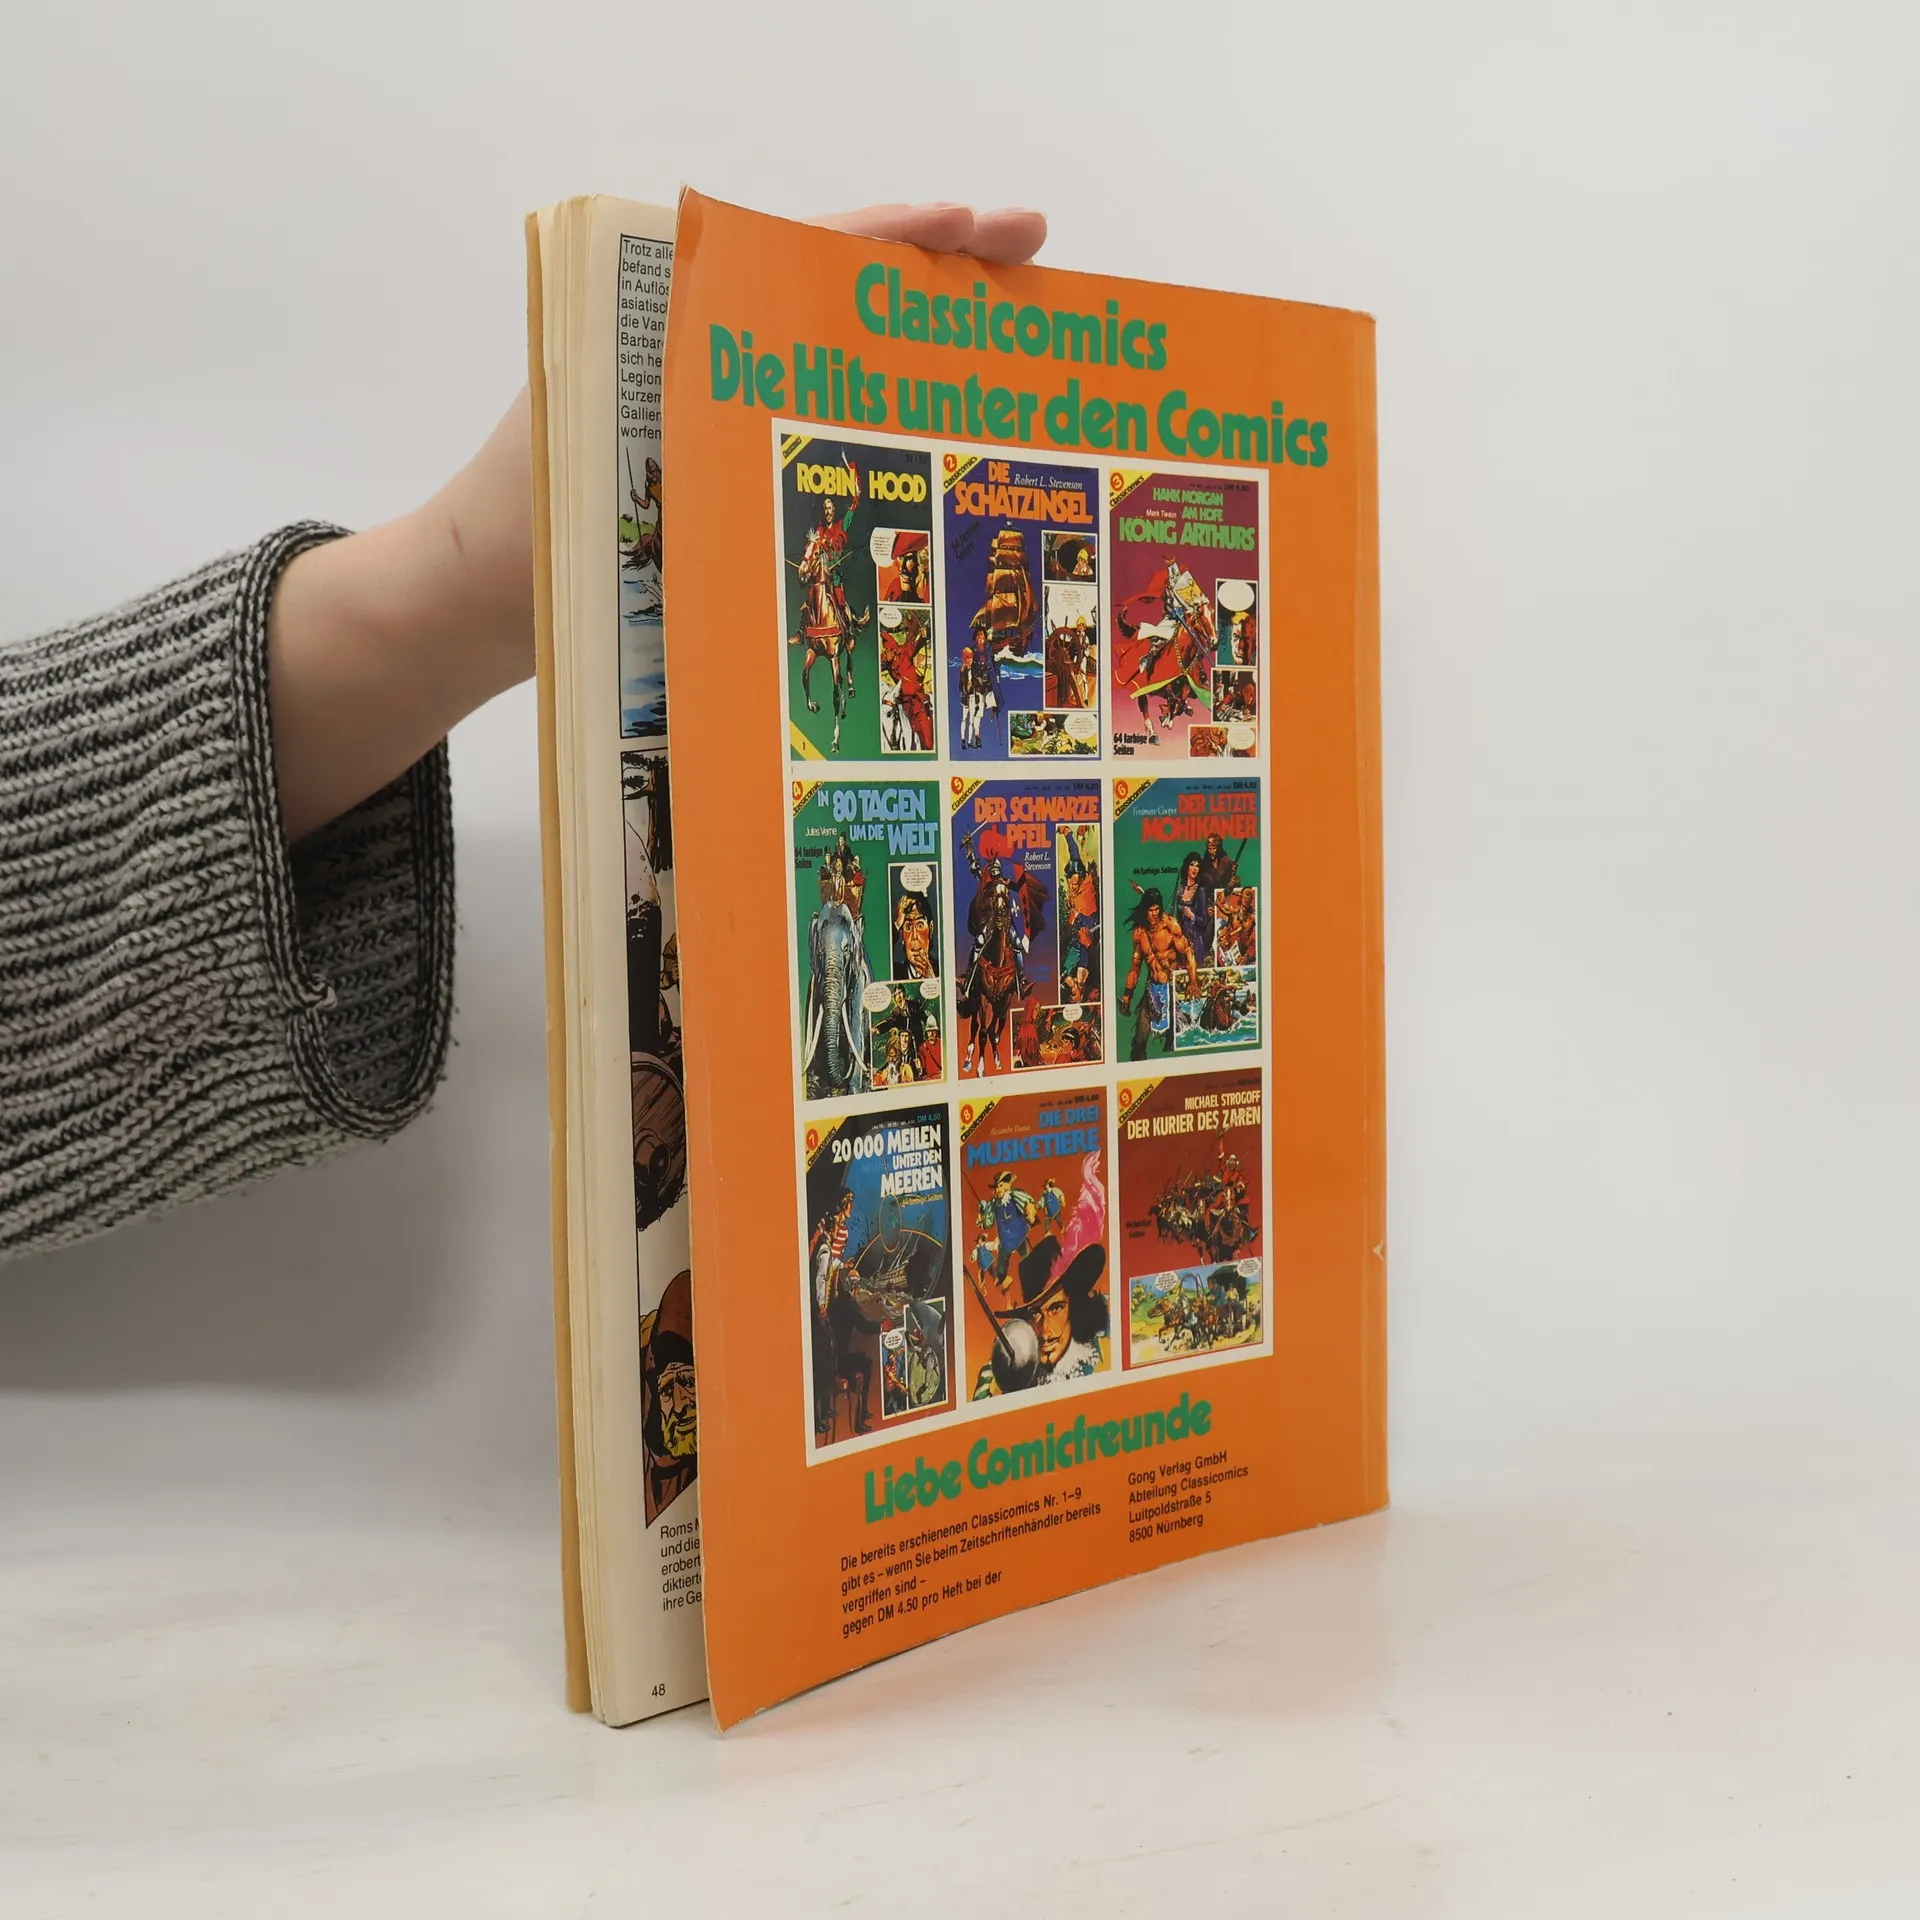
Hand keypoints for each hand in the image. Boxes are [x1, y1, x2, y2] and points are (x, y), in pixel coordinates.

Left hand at [268, 200, 1046, 841]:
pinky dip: (881, 440)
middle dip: (941, 279)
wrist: (462, 609)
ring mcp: (717, 421)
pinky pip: (815, 445)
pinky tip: (945, 462)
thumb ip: (684, 406)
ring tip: (1016, 357)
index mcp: (674, 322)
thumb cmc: (517, 531)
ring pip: (840, 372)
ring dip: (925, 362)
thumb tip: (795, 370)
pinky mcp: (719, 482)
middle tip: (1036, 263)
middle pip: (841, 300)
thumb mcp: (603, 449)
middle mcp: (706, 359)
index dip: (899, 238)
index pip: (803, 255)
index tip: (979, 226)